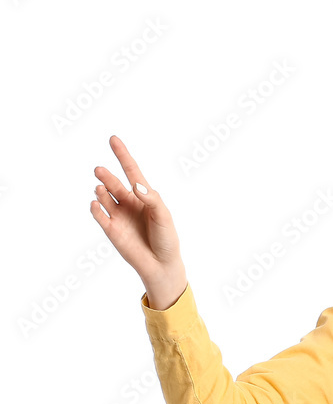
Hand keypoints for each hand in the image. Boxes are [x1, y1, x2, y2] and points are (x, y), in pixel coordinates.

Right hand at [89, 135, 186, 303]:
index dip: (123, 155)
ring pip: (105, 197)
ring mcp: (118, 215)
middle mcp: (128, 203)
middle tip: (100, 171)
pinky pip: (99, 215)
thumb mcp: (164, 216)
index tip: (113, 138)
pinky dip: (95, 208)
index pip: (131, 171)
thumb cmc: (166, 239)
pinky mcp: (111, 229)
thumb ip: (152, 200)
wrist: (161, 264)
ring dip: (101, 191)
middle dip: (107, 177)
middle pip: (115, 184)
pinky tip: (95, 203)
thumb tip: (135, 185)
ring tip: (101, 188)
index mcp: (143, 196)